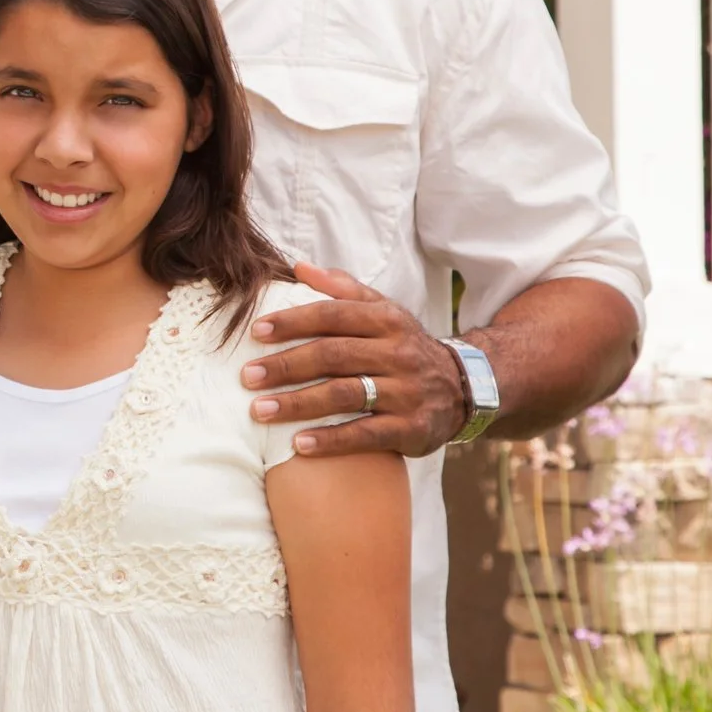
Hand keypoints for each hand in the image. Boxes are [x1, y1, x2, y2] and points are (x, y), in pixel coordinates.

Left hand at [241, 263, 467, 458]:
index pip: (333, 315)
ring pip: (345, 395)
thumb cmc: (403, 346)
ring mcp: (407, 392)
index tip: (256, 332)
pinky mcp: (412, 428)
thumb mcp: (383, 311)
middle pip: (333, 355)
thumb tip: (298, 267)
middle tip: (247, 376)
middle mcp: (398, 353)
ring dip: (298, 404)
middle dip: (286, 366)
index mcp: (387, 320)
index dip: (293, 322)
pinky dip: (331, 440)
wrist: (463, 387)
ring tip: (260, 410)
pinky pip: (366, 434)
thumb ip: (342, 289)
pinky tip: (298, 444)